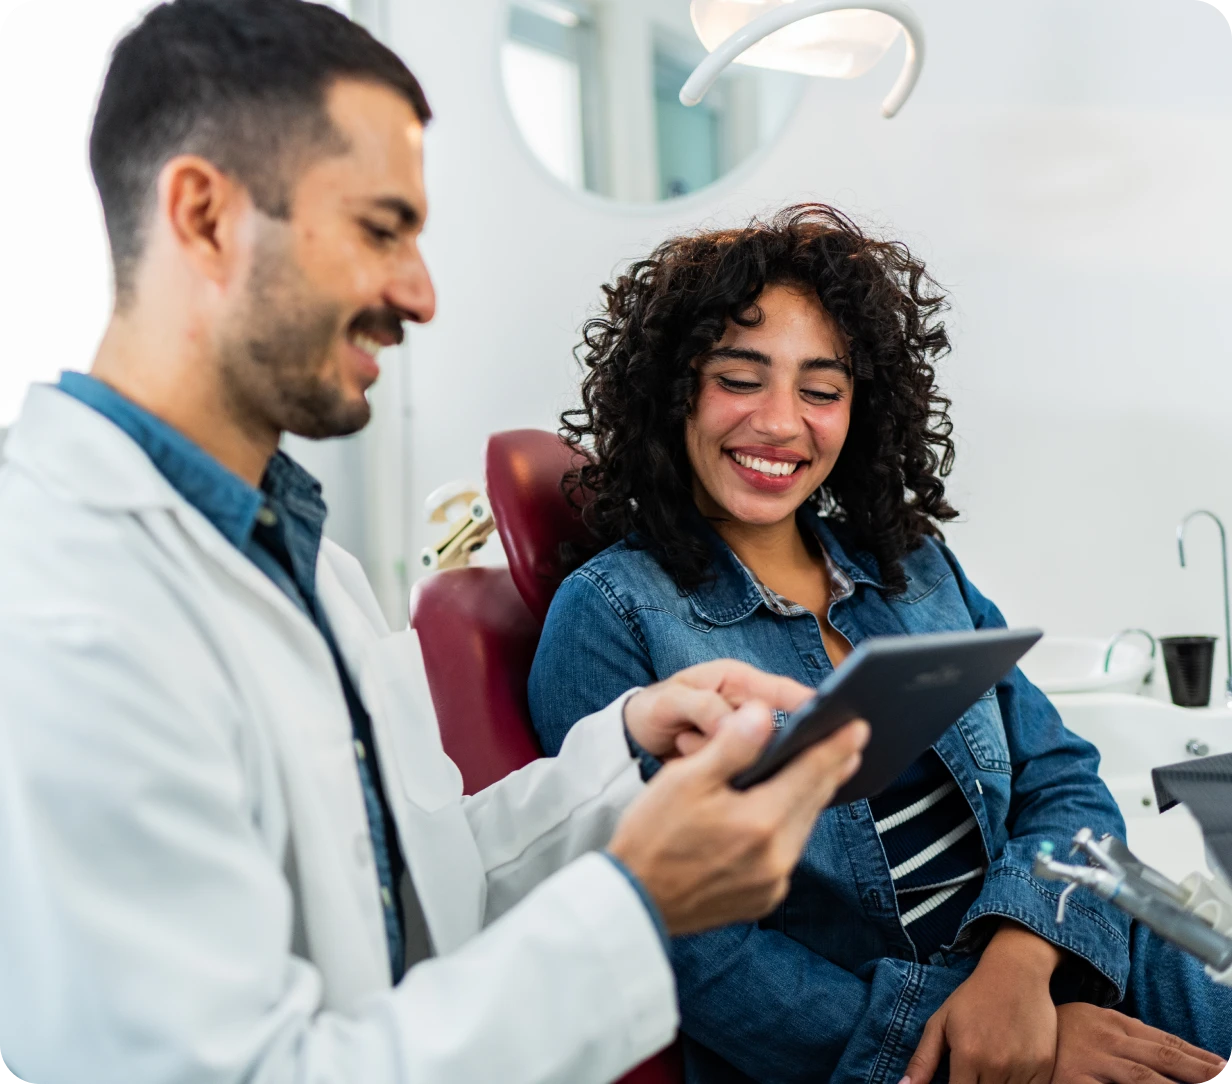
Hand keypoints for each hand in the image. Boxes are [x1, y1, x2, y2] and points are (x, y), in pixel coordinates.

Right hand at [608, 701, 867, 935]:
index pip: (811, 772)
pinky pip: (787, 854)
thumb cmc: (651, 836)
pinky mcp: (763, 899)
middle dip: (831, 768)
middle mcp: (777, 857)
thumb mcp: (684, 780)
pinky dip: (790, 828)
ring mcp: (772, 883)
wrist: (632, 902)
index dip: (836, 745)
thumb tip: (763, 714)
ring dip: (811, 797)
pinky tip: (783, 812)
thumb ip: (731, 746)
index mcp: (760, 821)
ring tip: (820, 771)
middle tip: (850, 742)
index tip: (858, 726)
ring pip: (802, 828)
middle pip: (813, 801)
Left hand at [622, 658, 814, 759]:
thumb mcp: (671, 703)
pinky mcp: (736, 759)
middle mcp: (746, 706)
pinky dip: (728, 771)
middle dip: (765, 742)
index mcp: (737, 680)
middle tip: (726, 745)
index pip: (782, 690)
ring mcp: (743, 735)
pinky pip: (747, 767)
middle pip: (781, 725)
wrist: (634, 737)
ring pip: (761, 754)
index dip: (808, 705)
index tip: (828, 721)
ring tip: (684, 742)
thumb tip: (733, 726)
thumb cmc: (654, 709)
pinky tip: (694, 759)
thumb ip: (702, 708)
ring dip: (732, 758)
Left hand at [904, 924, 1062, 1083]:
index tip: (955, 1082)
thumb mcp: (940, 1023)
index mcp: (967, 1055)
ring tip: (987, 1073)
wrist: (1016, 973)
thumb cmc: (972, 998)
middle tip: (972, 1075)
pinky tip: (1007, 1077)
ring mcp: (1024, 1068)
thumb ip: (923, 1060)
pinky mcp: (1045, 1067)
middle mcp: (996, 1066)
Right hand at [1051, 1003, 1226, 1083]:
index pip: (1164, 1041)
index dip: (1196, 1054)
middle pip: (1161, 1059)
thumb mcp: (1094, 1021)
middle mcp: (1108, 1041)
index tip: (1223, 1065)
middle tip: (1224, 1078)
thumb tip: (1165, 1050)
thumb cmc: (1058, 1029)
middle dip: (1197, 1072)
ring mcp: (1092, 1062)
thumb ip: (1126, 1035)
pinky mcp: (1076, 1081)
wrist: (1010, 1021)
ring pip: (1143, 1079)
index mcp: (1114, 1024)